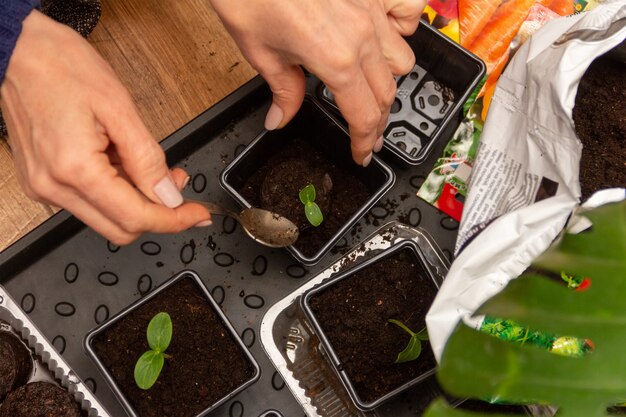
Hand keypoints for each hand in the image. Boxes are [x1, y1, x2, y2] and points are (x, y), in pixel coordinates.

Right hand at [1, 10, 211, 244]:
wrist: (15, 50)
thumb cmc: (59, 66)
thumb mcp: (119, 108)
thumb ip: (147, 159)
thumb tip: (168, 194)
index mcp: (74, 169)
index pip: (135, 217)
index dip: (173, 220)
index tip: (197, 215)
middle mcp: (53, 187)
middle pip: (120, 229)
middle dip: (157, 213)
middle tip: (175, 185)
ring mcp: (44, 187)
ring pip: (106, 217)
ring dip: (136, 200)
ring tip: (144, 161)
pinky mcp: (42, 182)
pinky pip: (89, 201)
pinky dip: (114, 190)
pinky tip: (120, 160)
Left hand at [209, 0, 424, 165]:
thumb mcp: (259, 51)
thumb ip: (283, 90)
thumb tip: (282, 119)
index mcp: (333, 58)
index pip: (363, 115)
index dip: (364, 142)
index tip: (362, 154)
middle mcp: (361, 34)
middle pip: (387, 93)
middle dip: (377, 120)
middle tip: (365, 133)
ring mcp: (373, 8)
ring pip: (402, 57)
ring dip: (388, 79)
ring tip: (368, 86)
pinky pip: (409, 13)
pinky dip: (402, 30)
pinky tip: (383, 36)